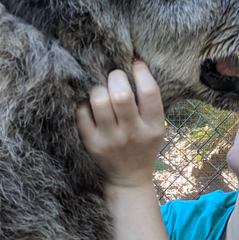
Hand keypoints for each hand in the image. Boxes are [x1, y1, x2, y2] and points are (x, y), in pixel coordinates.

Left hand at [76, 61, 164, 187]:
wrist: (129, 177)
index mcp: (153, 126)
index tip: (135, 64)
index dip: (141, 72)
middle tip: (115, 78)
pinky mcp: (92, 143)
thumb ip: (148, 101)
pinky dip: (85, 103)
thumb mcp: (156, 125)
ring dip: (99, 88)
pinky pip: (82, 113)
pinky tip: (91, 105)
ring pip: (99, 101)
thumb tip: (133, 62)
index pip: (149, 91)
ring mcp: (110, 139)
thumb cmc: (143, 144)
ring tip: (103, 90)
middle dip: (116, 77)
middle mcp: (132, 133)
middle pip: (121, 95)